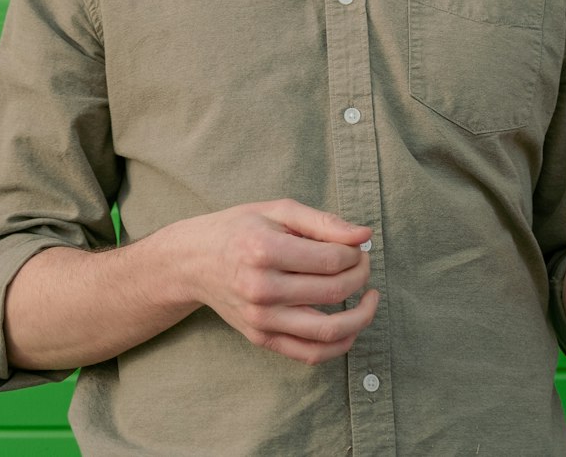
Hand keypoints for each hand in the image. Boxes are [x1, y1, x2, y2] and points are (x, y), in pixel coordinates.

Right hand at [183, 199, 378, 364]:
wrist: (195, 261)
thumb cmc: (240, 229)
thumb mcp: (277, 211)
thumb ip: (322, 221)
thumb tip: (364, 235)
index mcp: (264, 250)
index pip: (330, 260)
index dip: (355, 254)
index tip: (358, 247)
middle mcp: (261, 288)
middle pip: (332, 291)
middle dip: (360, 276)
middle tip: (363, 264)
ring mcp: (260, 319)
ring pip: (327, 331)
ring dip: (361, 316)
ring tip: (370, 299)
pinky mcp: (261, 339)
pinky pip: (309, 354)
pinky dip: (339, 345)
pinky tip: (351, 325)